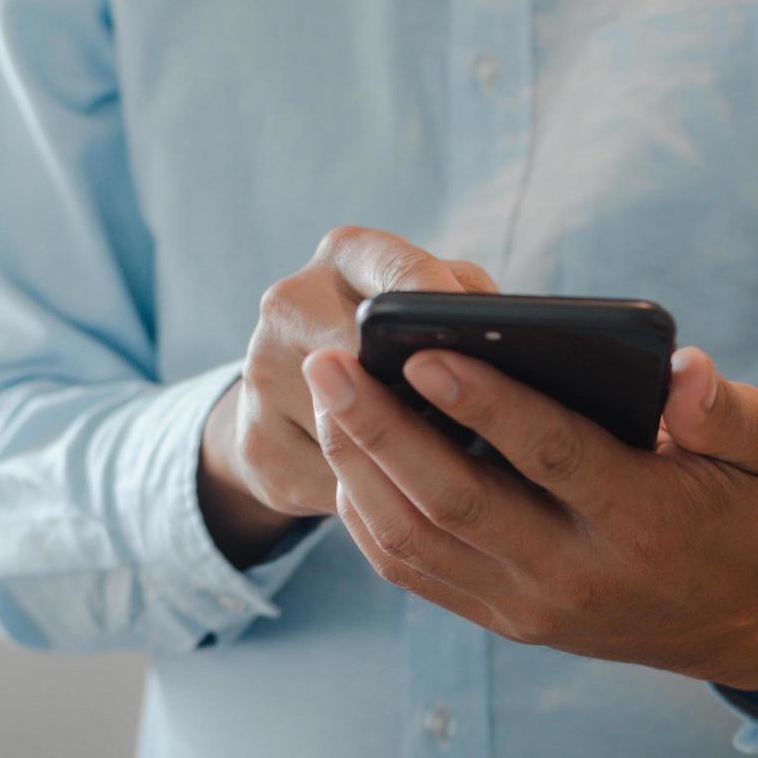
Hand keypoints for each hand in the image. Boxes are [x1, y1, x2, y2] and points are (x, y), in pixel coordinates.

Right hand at [198, 226, 496, 566]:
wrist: (291, 398)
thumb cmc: (396, 345)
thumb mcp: (431, 308)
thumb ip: (467, 307)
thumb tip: (500, 343)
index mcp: (346, 256)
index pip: (394, 267)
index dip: (433, 299)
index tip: (471, 328)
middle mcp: (290, 303)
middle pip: (364, 355)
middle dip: (421, 394)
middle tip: (478, 427)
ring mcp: (262, 376)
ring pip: (352, 433)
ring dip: (406, 458)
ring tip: (460, 470)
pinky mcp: (257, 446)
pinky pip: (335, 487)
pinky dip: (378, 500)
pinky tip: (409, 502)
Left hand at [302, 344, 757, 690]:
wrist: (740, 620)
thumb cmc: (741, 511)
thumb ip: (720, 410)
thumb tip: (682, 370)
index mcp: (644, 520)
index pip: (551, 455)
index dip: (486, 403)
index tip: (424, 353)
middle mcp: (575, 573)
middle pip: (456, 501)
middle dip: (381, 429)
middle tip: (329, 364)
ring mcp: (530, 605)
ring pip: (416, 539)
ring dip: (357, 467)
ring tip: (325, 398)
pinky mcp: (503, 619)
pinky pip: (414, 571)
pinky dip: (367, 516)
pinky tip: (343, 458)